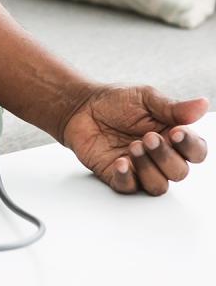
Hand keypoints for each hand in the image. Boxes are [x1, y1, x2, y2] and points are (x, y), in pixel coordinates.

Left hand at [61, 85, 208, 195]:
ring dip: (149, 168)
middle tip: (148, 137)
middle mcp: (159, 157)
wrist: (81, 106)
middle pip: (179, 172)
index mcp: (171, 137)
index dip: (191, 146)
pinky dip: (127, 178)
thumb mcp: (144, 97)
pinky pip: (129, 188)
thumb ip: (172, 107)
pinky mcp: (118, 175)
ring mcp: (139, 169)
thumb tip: (203, 104)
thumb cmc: (116, 101)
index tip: (177, 132)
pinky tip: (121, 162)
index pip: (196, 152)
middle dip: (165, 156)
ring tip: (133, 146)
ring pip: (158, 185)